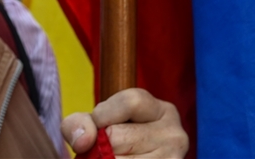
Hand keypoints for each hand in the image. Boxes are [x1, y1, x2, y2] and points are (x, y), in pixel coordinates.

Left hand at [61, 88, 187, 157]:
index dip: (103, 114)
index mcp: (162, 110)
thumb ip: (79, 122)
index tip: (98, 125)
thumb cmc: (113, 140)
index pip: (130, 101)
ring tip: (112, 157)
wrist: (130, 157)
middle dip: (102, 145)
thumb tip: (83, 140)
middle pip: (120, 137)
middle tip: (105, 148)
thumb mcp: (97, 122)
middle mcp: (175, 135)